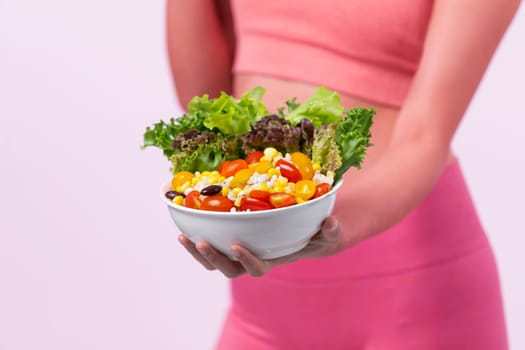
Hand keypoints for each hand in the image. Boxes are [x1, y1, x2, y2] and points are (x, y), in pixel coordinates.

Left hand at [178, 216, 341, 277]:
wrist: (307, 231)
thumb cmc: (317, 235)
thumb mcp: (328, 234)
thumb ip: (330, 231)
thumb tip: (329, 223)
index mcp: (271, 260)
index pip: (256, 268)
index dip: (246, 260)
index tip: (237, 245)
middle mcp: (252, 258)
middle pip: (228, 269)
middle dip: (213, 258)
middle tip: (200, 242)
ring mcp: (240, 250)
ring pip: (214, 260)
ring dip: (197, 251)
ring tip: (183, 238)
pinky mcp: (232, 237)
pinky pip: (213, 240)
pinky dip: (198, 234)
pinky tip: (188, 221)